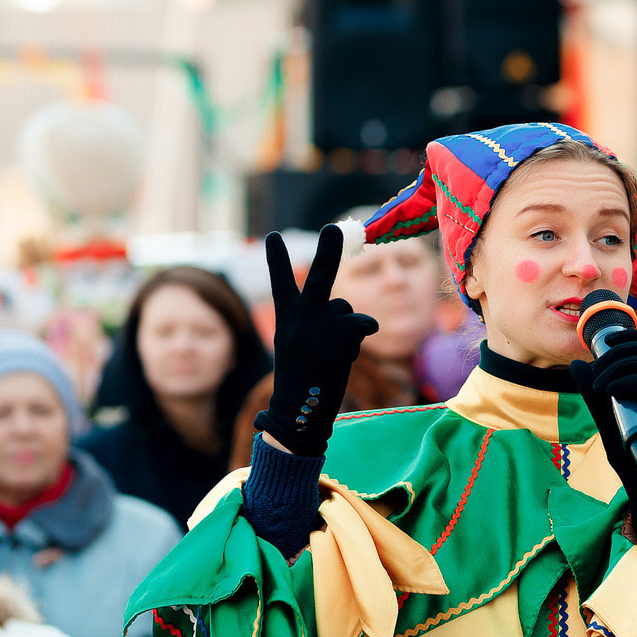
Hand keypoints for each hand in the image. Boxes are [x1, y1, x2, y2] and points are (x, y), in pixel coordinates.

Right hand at [254, 225, 378, 457]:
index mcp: (286, 317)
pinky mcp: (344, 332)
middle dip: (329, 249)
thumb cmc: (300, 378)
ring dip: (346, 328)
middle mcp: (302, 315)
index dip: (277, 259)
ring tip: (330, 353)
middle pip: (321, 275)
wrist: (299, 409)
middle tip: (333, 227)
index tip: (271, 235)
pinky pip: (364, 324)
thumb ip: (316, 321)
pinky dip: (361, 338)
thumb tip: (351, 312)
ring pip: (346, 310)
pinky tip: (346, 355)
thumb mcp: (297, 344)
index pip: (280, 282)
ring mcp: (323, 322)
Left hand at [570, 328, 636, 550]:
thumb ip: (591, 393)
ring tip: (598, 385)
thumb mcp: (602, 417)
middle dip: (619, 350)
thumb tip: (575, 364)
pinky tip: (611, 392)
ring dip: (621, 366)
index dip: (628, 336)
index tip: (603, 342)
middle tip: (595, 371)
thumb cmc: (628, 453)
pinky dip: (630, 382)